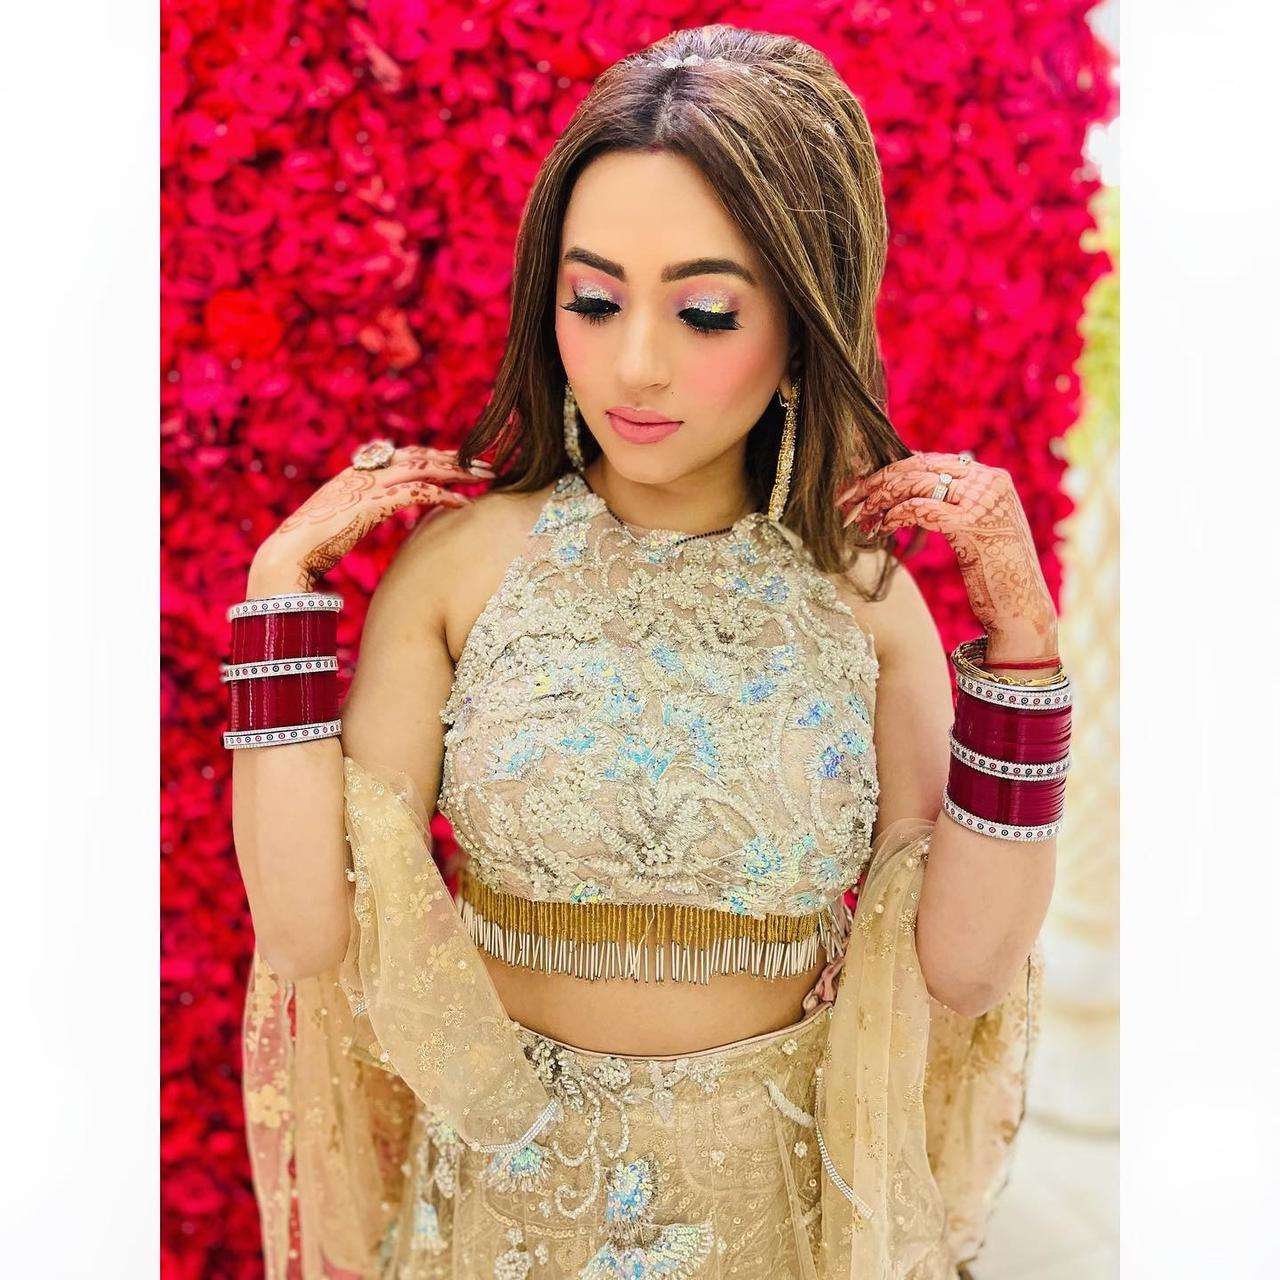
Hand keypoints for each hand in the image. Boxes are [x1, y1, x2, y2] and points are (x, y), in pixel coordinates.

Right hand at [251, 445, 494, 591]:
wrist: (288, 553)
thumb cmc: (312, 544)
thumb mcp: (343, 518)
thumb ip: (364, 509)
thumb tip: (377, 512)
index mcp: (359, 471)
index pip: (406, 455)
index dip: (437, 457)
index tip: (463, 461)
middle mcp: (365, 471)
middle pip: (421, 455)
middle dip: (457, 458)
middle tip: (488, 463)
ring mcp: (368, 484)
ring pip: (423, 468)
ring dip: (458, 472)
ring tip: (486, 477)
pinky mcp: (372, 503)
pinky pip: (417, 494)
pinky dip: (443, 496)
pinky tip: (464, 504)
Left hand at [836, 452, 1056, 652]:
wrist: (1022, 608)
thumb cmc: (995, 575)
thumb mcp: (975, 530)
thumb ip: (953, 505)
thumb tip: (908, 493)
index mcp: (991, 477)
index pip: (930, 460)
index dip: (891, 470)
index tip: (862, 485)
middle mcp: (989, 481)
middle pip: (919, 466)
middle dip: (876, 481)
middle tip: (846, 498)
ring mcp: (983, 500)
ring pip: (915, 482)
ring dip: (878, 498)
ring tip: (858, 517)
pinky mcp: (972, 524)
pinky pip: (920, 508)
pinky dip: (894, 516)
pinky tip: (880, 530)